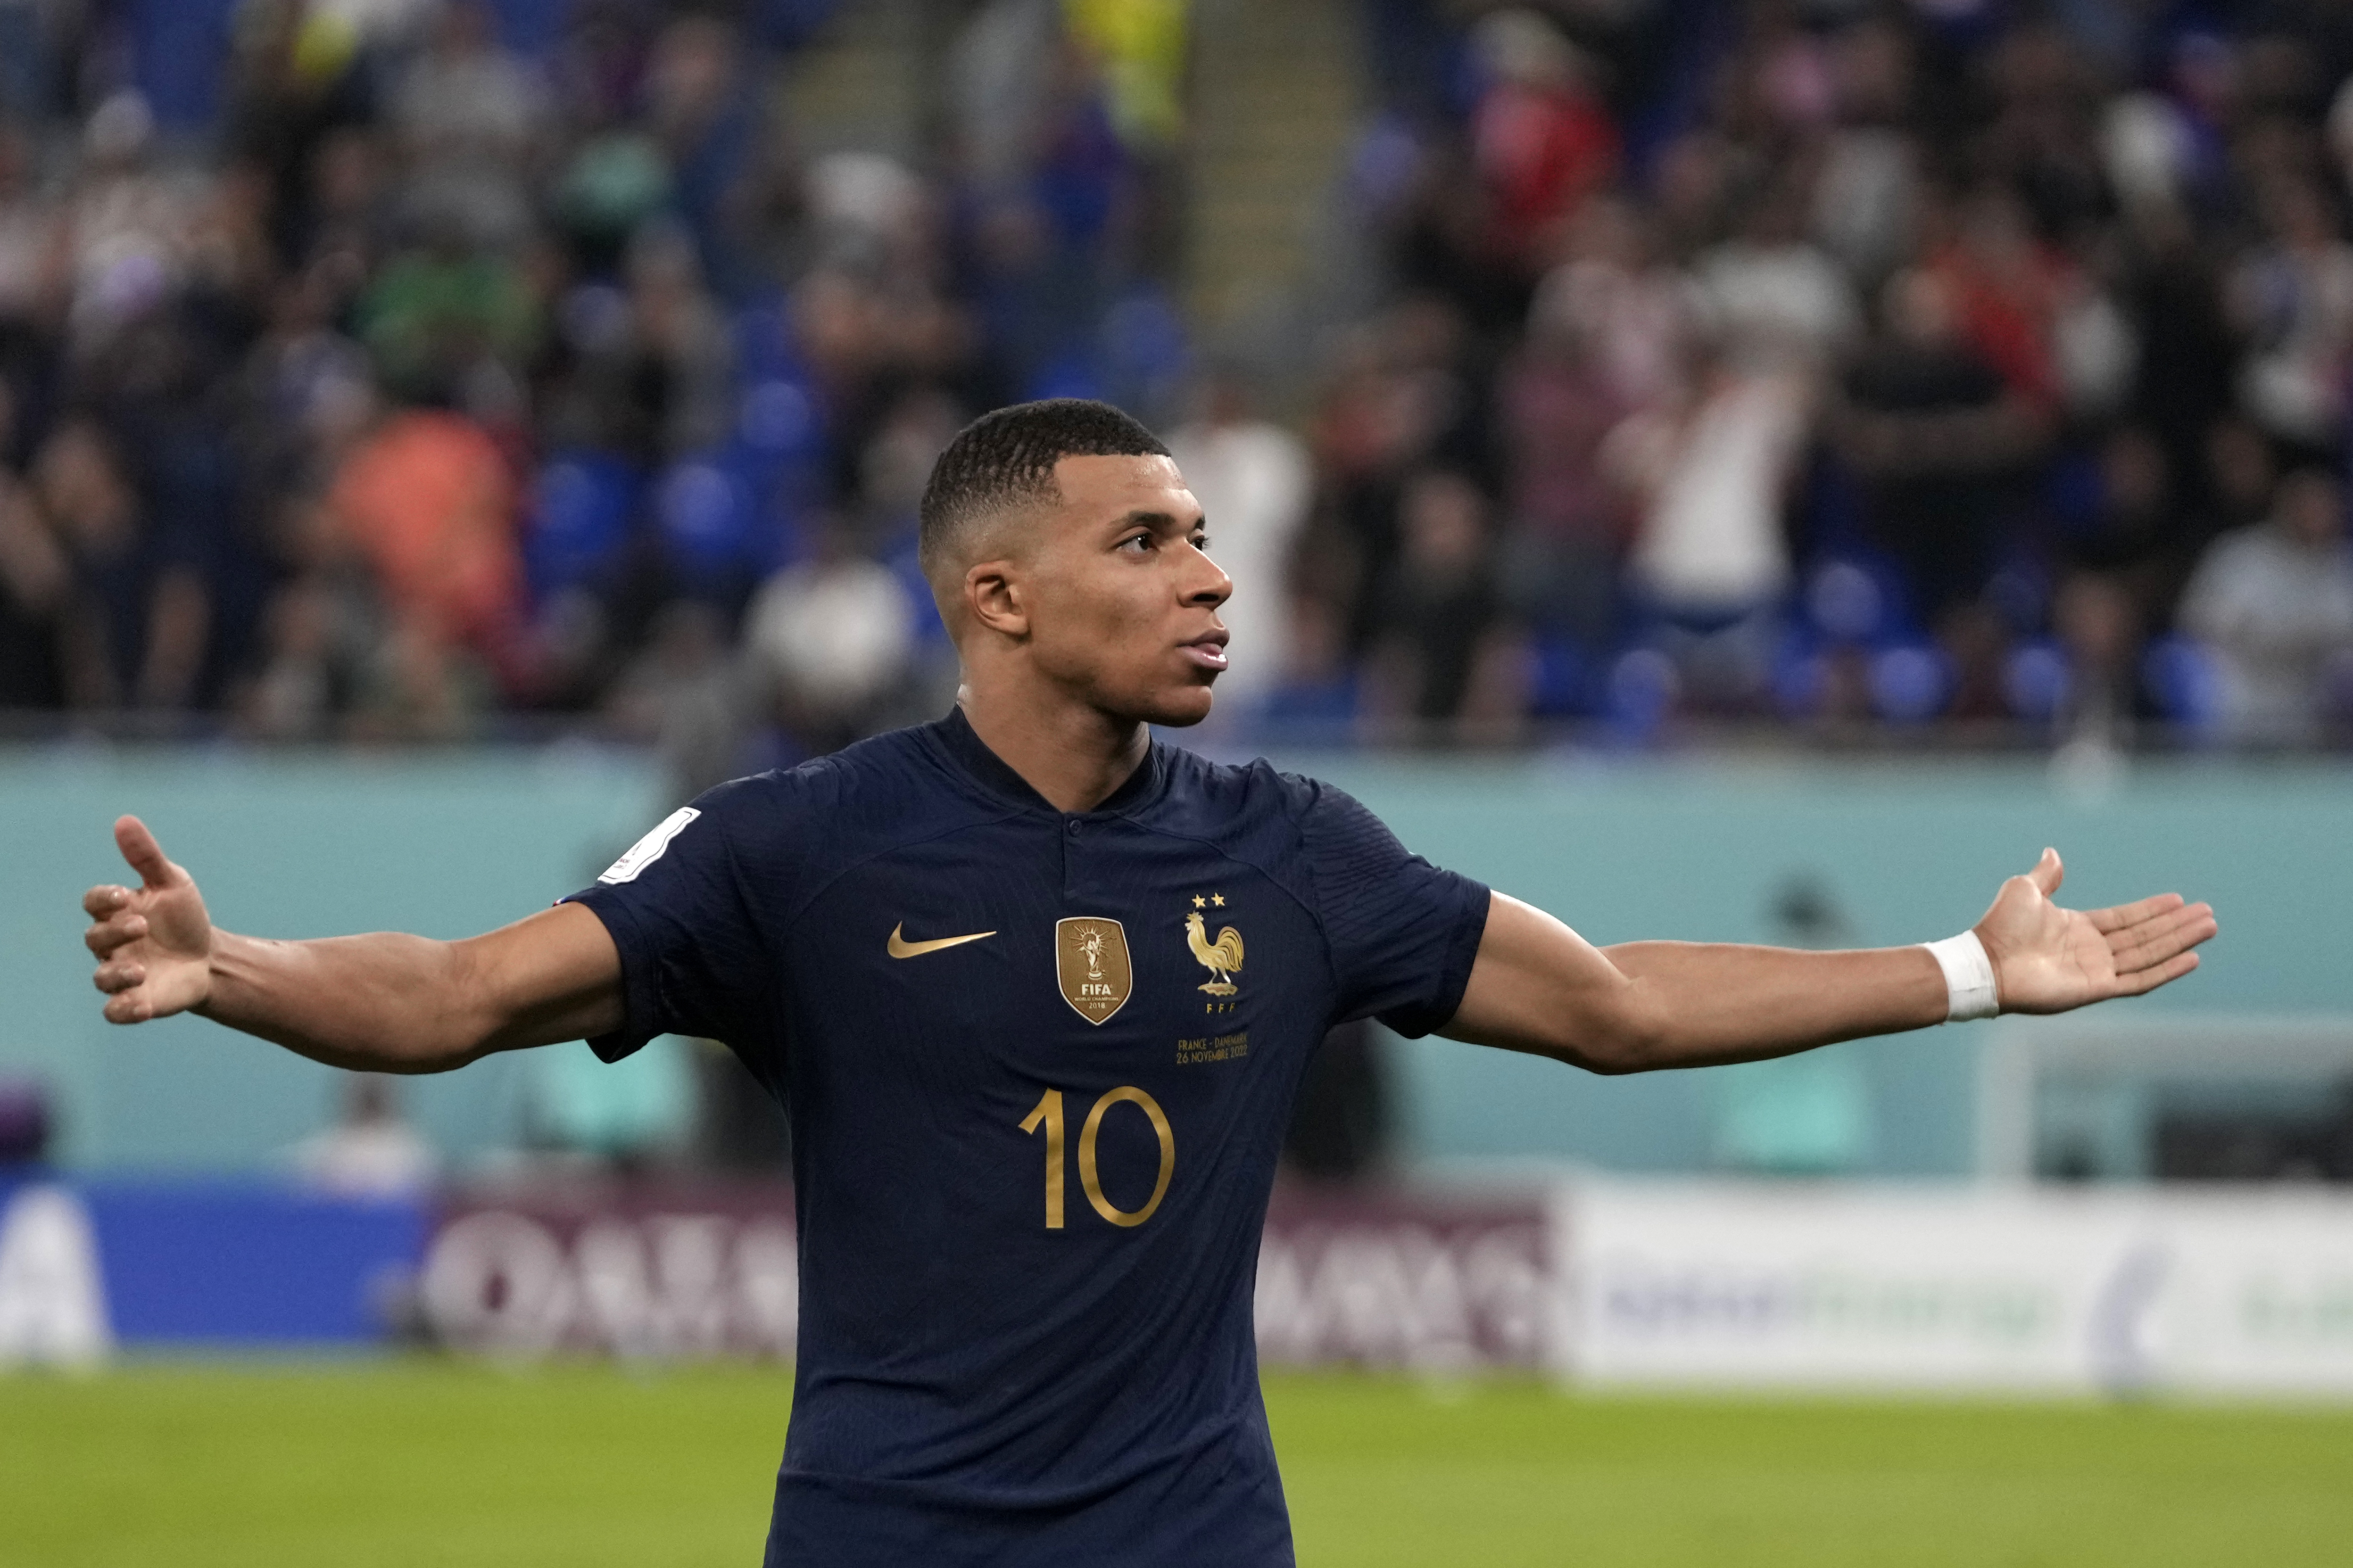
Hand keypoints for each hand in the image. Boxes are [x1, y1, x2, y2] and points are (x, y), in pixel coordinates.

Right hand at [84, 816, 214, 1023]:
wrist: (211, 958)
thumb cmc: (185, 918)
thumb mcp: (173, 883)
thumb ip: (147, 857)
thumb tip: (124, 820)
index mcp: (118, 912)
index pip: (94, 903)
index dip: (102, 898)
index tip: (124, 894)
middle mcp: (113, 945)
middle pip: (95, 938)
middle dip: (114, 932)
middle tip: (143, 925)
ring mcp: (122, 974)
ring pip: (101, 978)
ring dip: (116, 975)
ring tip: (141, 970)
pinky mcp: (136, 1001)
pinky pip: (115, 1011)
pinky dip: (124, 1010)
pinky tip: (142, 1005)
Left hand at [1975, 848, 2215, 1015]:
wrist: (1986, 961)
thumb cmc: (2000, 926)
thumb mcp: (2025, 889)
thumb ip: (2046, 875)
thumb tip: (2053, 852)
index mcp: (2077, 927)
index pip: (2126, 918)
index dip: (2152, 909)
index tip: (2180, 900)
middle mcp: (2092, 950)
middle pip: (2145, 935)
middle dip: (2177, 924)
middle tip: (2208, 913)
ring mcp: (2096, 970)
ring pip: (2149, 954)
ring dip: (2179, 941)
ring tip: (2209, 927)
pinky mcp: (2097, 989)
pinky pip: (2140, 979)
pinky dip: (2166, 970)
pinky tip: (2192, 958)